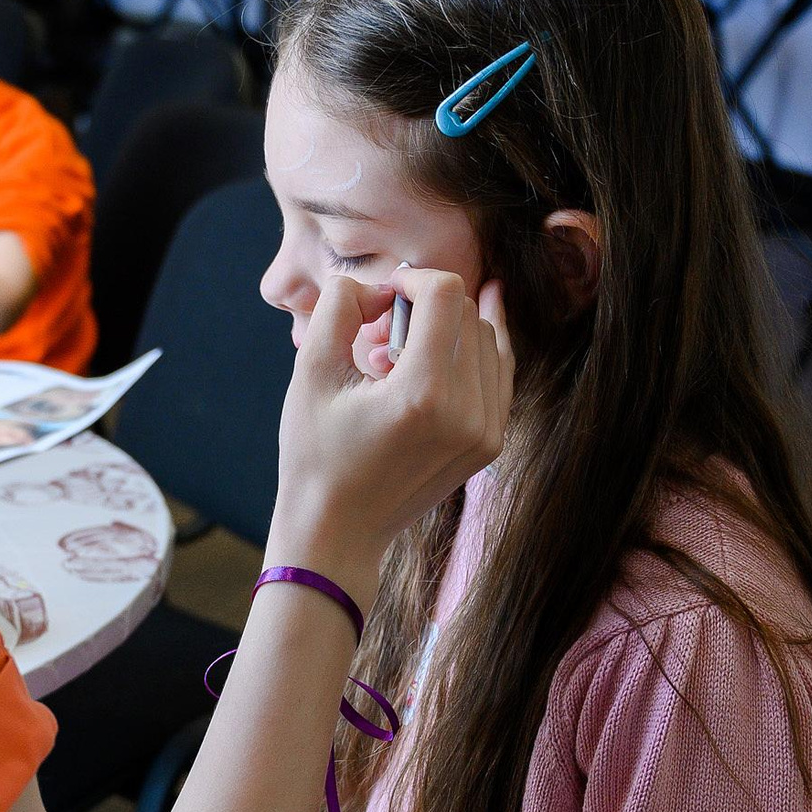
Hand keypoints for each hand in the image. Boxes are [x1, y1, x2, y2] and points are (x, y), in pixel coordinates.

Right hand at [266, 267, 511, 605]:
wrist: (338, 532)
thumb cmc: (315, 455)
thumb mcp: (312, 373)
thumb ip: (340, 306)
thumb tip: (378, 284)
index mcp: (422, 395)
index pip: (445, 294)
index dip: (410, 279)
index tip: (380, 298)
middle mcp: (467, 413)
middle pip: (467, 312)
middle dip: (424, 305)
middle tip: (378, 331)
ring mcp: (486, 431)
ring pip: (487, 337)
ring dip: (445, 329)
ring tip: (396, 356)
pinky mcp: (491, 443)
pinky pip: (499, 372)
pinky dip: (472, 351)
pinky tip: (445, 342)